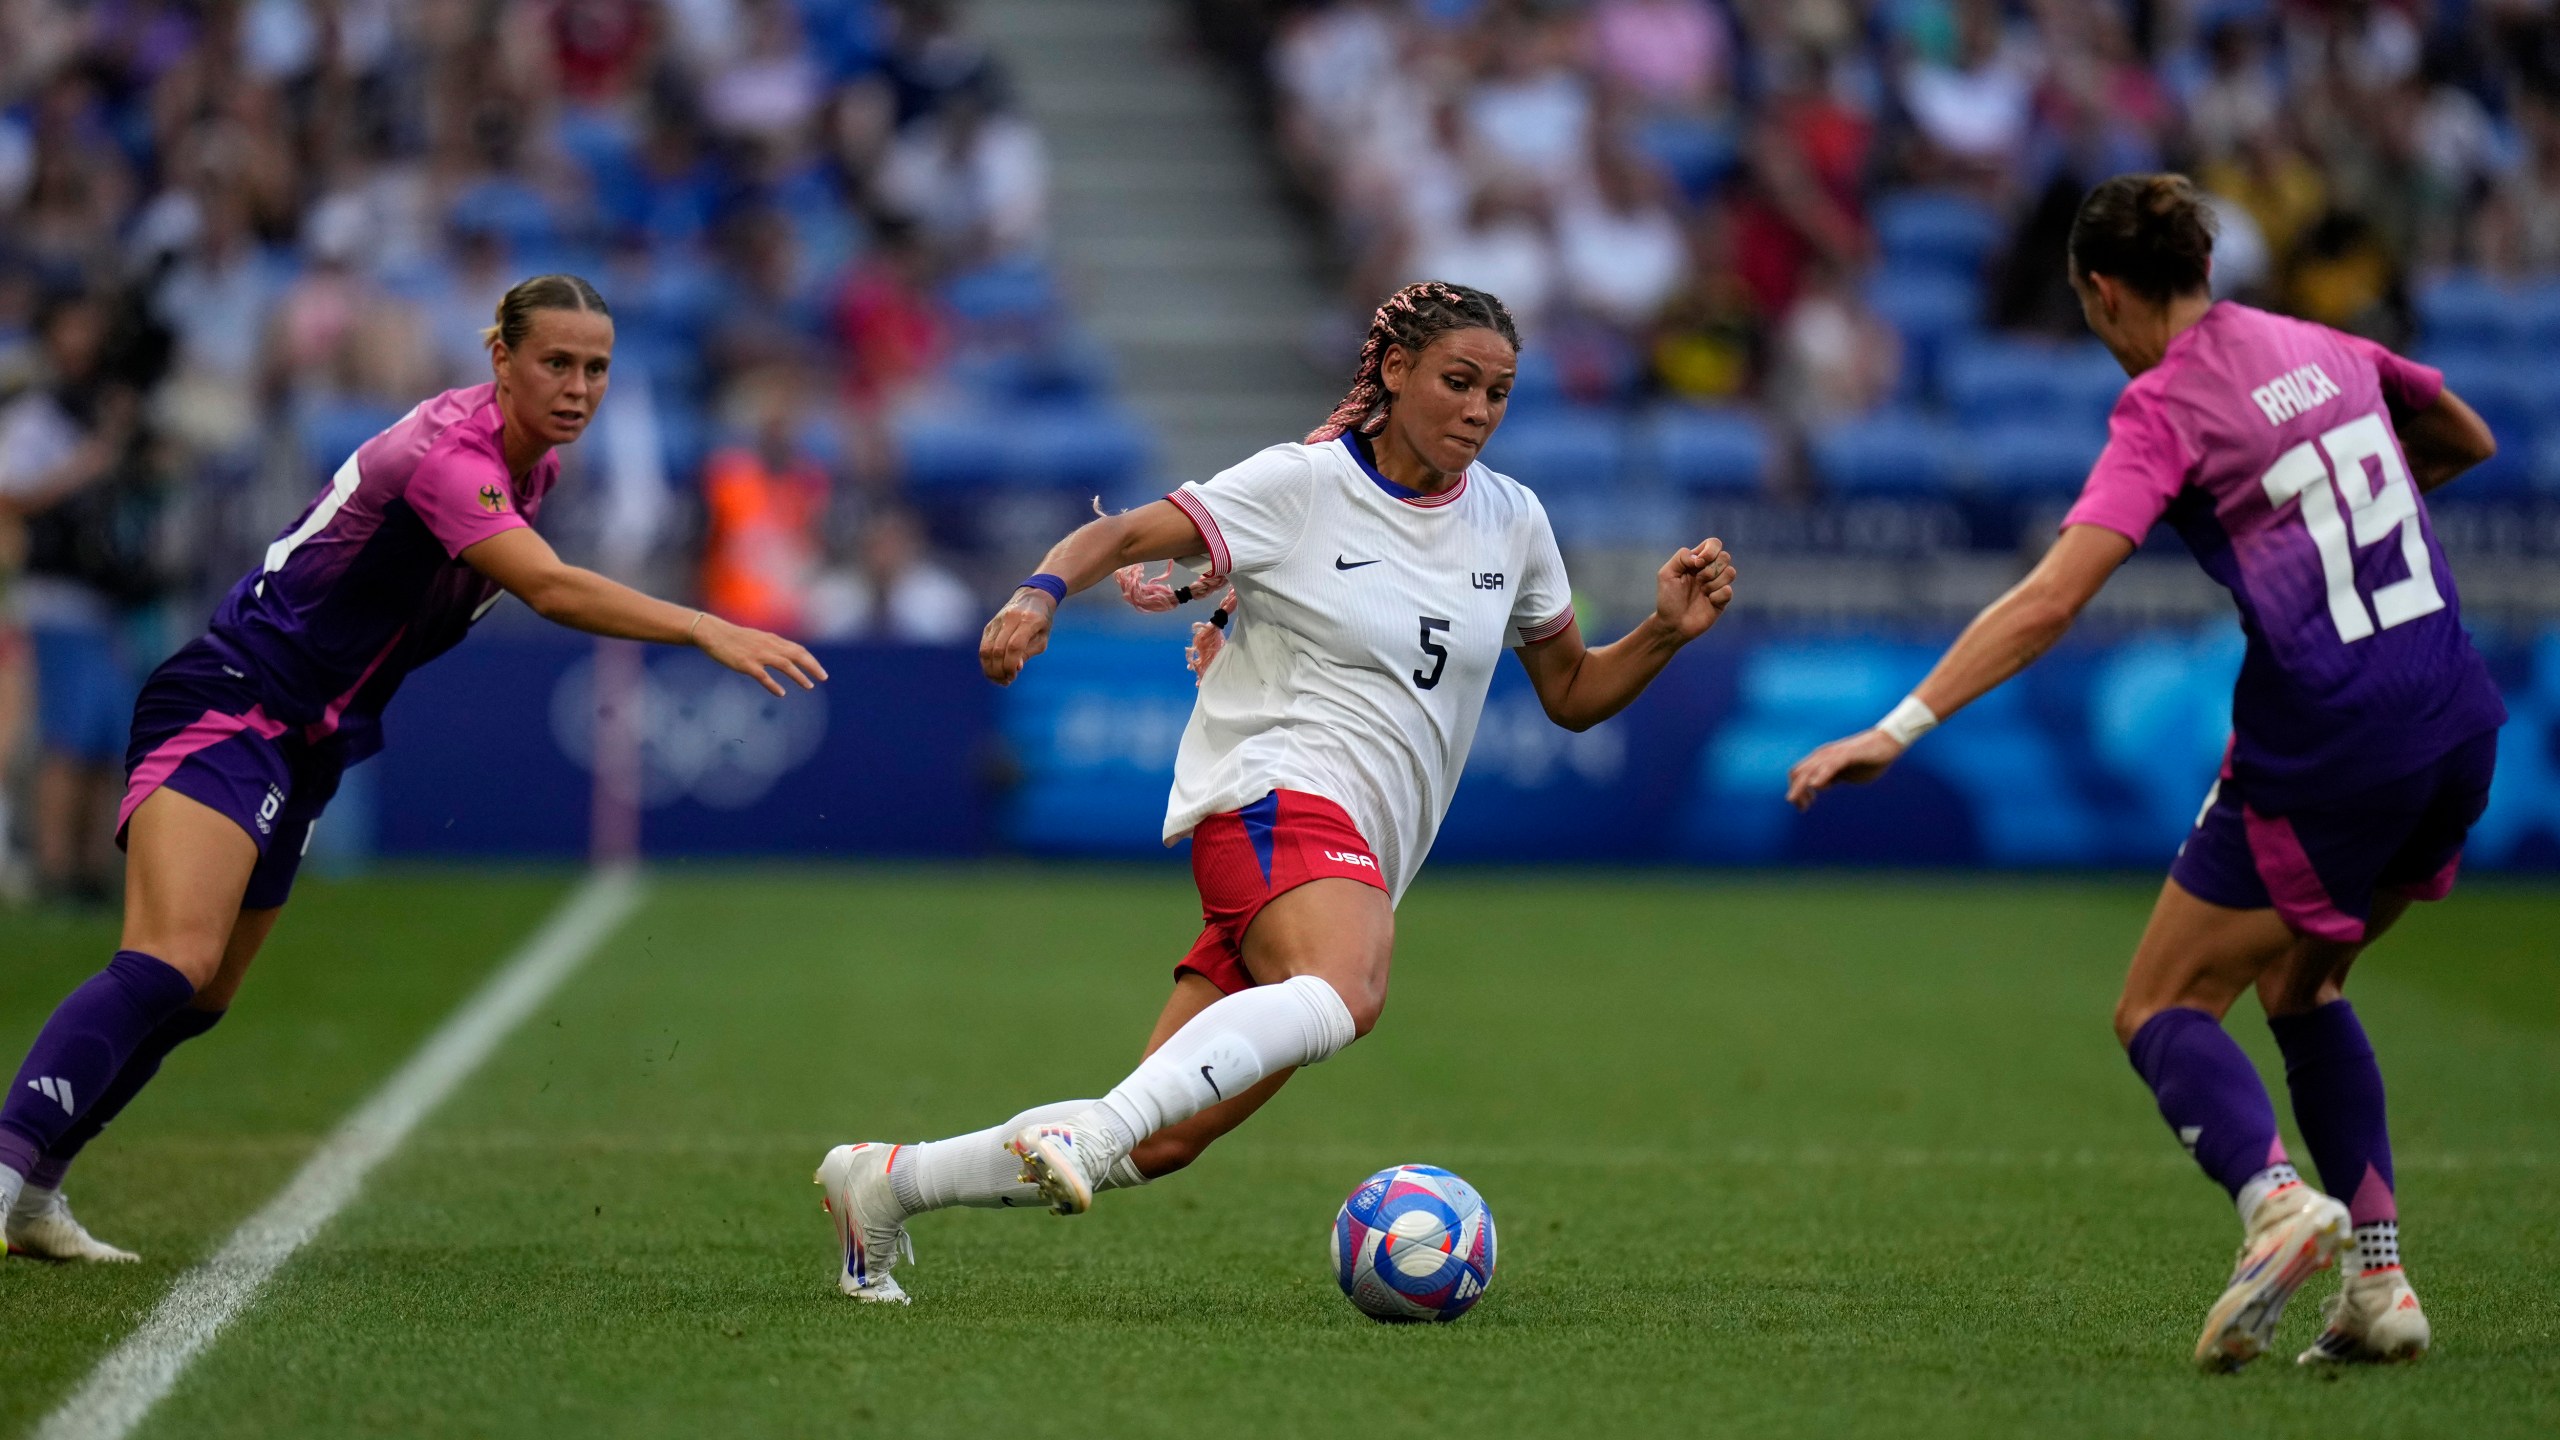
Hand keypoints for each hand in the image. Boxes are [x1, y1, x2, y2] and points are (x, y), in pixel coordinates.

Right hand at [691, 613, 825, 697]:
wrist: (713, 633)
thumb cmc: (735, 638)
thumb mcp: (758, 638)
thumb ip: (773, 646)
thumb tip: (788, 655)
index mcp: (772, 640)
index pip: (798, 650)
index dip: (811, 661)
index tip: (821, 672)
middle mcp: (768, 646)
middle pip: (796, 655)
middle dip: (812, 666)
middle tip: (823, 678)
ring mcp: (757, 654)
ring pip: (784, 664)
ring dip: (798, 676)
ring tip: (809, 686)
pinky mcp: (746, 664)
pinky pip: (763, 676)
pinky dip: (773, 685)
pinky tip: (782, 693)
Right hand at [979, 588, 1054, 684]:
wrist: (1033, 597)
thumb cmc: (1042, 621)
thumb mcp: (1042, 638)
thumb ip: (1028, 653)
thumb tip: (1014, 668)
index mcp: (1028, 620)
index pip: (1014, 646)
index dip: (1010, 665)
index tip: (1012, 677)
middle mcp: (1010, 618)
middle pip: (997, 649)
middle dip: (999, 670)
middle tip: (1005, 682)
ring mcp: (997, 621)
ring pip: (986, 649)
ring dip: (990, 669)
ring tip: (998, 679)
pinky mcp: (989, 625)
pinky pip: (983, 646)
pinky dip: (986, 661)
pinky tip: (993, 670)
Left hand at [1654, 537, 1735, 640]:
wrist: (1672, 623)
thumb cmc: (1668, 599)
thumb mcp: (1666, 573)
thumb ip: (1681, 557)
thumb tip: (1699, 558)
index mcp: (1698, 561)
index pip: (1714, 544)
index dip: (1710, 550)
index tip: (1698, 563)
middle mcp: (1710, 570)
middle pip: (1725, 556)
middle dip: (1711, 569)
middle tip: (1698, 580)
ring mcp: (1718, 585)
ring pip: (1730, 572)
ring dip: (1713, 583)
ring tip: (1702, 592)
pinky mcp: (1723, 600)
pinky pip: (1728, 591)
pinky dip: (1716, 596)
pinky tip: (1708, 602)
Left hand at [1785, 728, 1905, 810]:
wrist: (1888, 743)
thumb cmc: (1868, 759)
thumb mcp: (1846, 773)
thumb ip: (1831, 778)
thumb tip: (1820, 785)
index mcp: (1821, 759)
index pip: (1798, 774)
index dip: (1796, 791)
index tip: (1804, 806)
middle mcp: (1823, 755)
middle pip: (1798, 773)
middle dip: (1796, 792)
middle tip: (1802, 809)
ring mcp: (1834, 754)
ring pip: (1810, 770)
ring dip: (1803, 788)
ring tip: (1804, 804)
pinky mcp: (1847, 755)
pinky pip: (1830, 766)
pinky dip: (1821, 776)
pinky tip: (1816, 786)